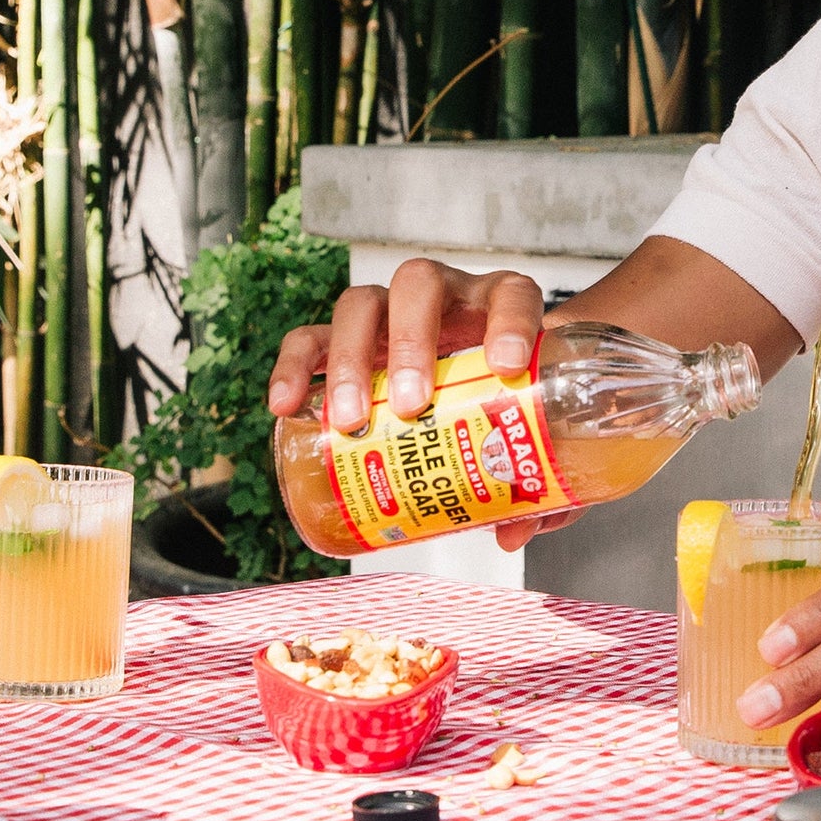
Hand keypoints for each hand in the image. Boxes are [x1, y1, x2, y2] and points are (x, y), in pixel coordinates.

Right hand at [266, 259, 566, 551]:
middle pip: (419, 285)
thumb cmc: (507, 401)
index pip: (511, 294)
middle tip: (412, 405)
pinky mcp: (348, 340)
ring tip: (350, 419)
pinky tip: (286, 406)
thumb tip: (513, 534)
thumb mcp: (528, 432)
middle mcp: (444, 298)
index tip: (506, 366)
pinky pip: (311, 337)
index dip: (510, 323)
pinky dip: (294, 367)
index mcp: (501, 307)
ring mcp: (391, 314)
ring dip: (350, 360)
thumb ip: (534, 480)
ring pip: (361, 305)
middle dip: (411, 342)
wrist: (481, 380)